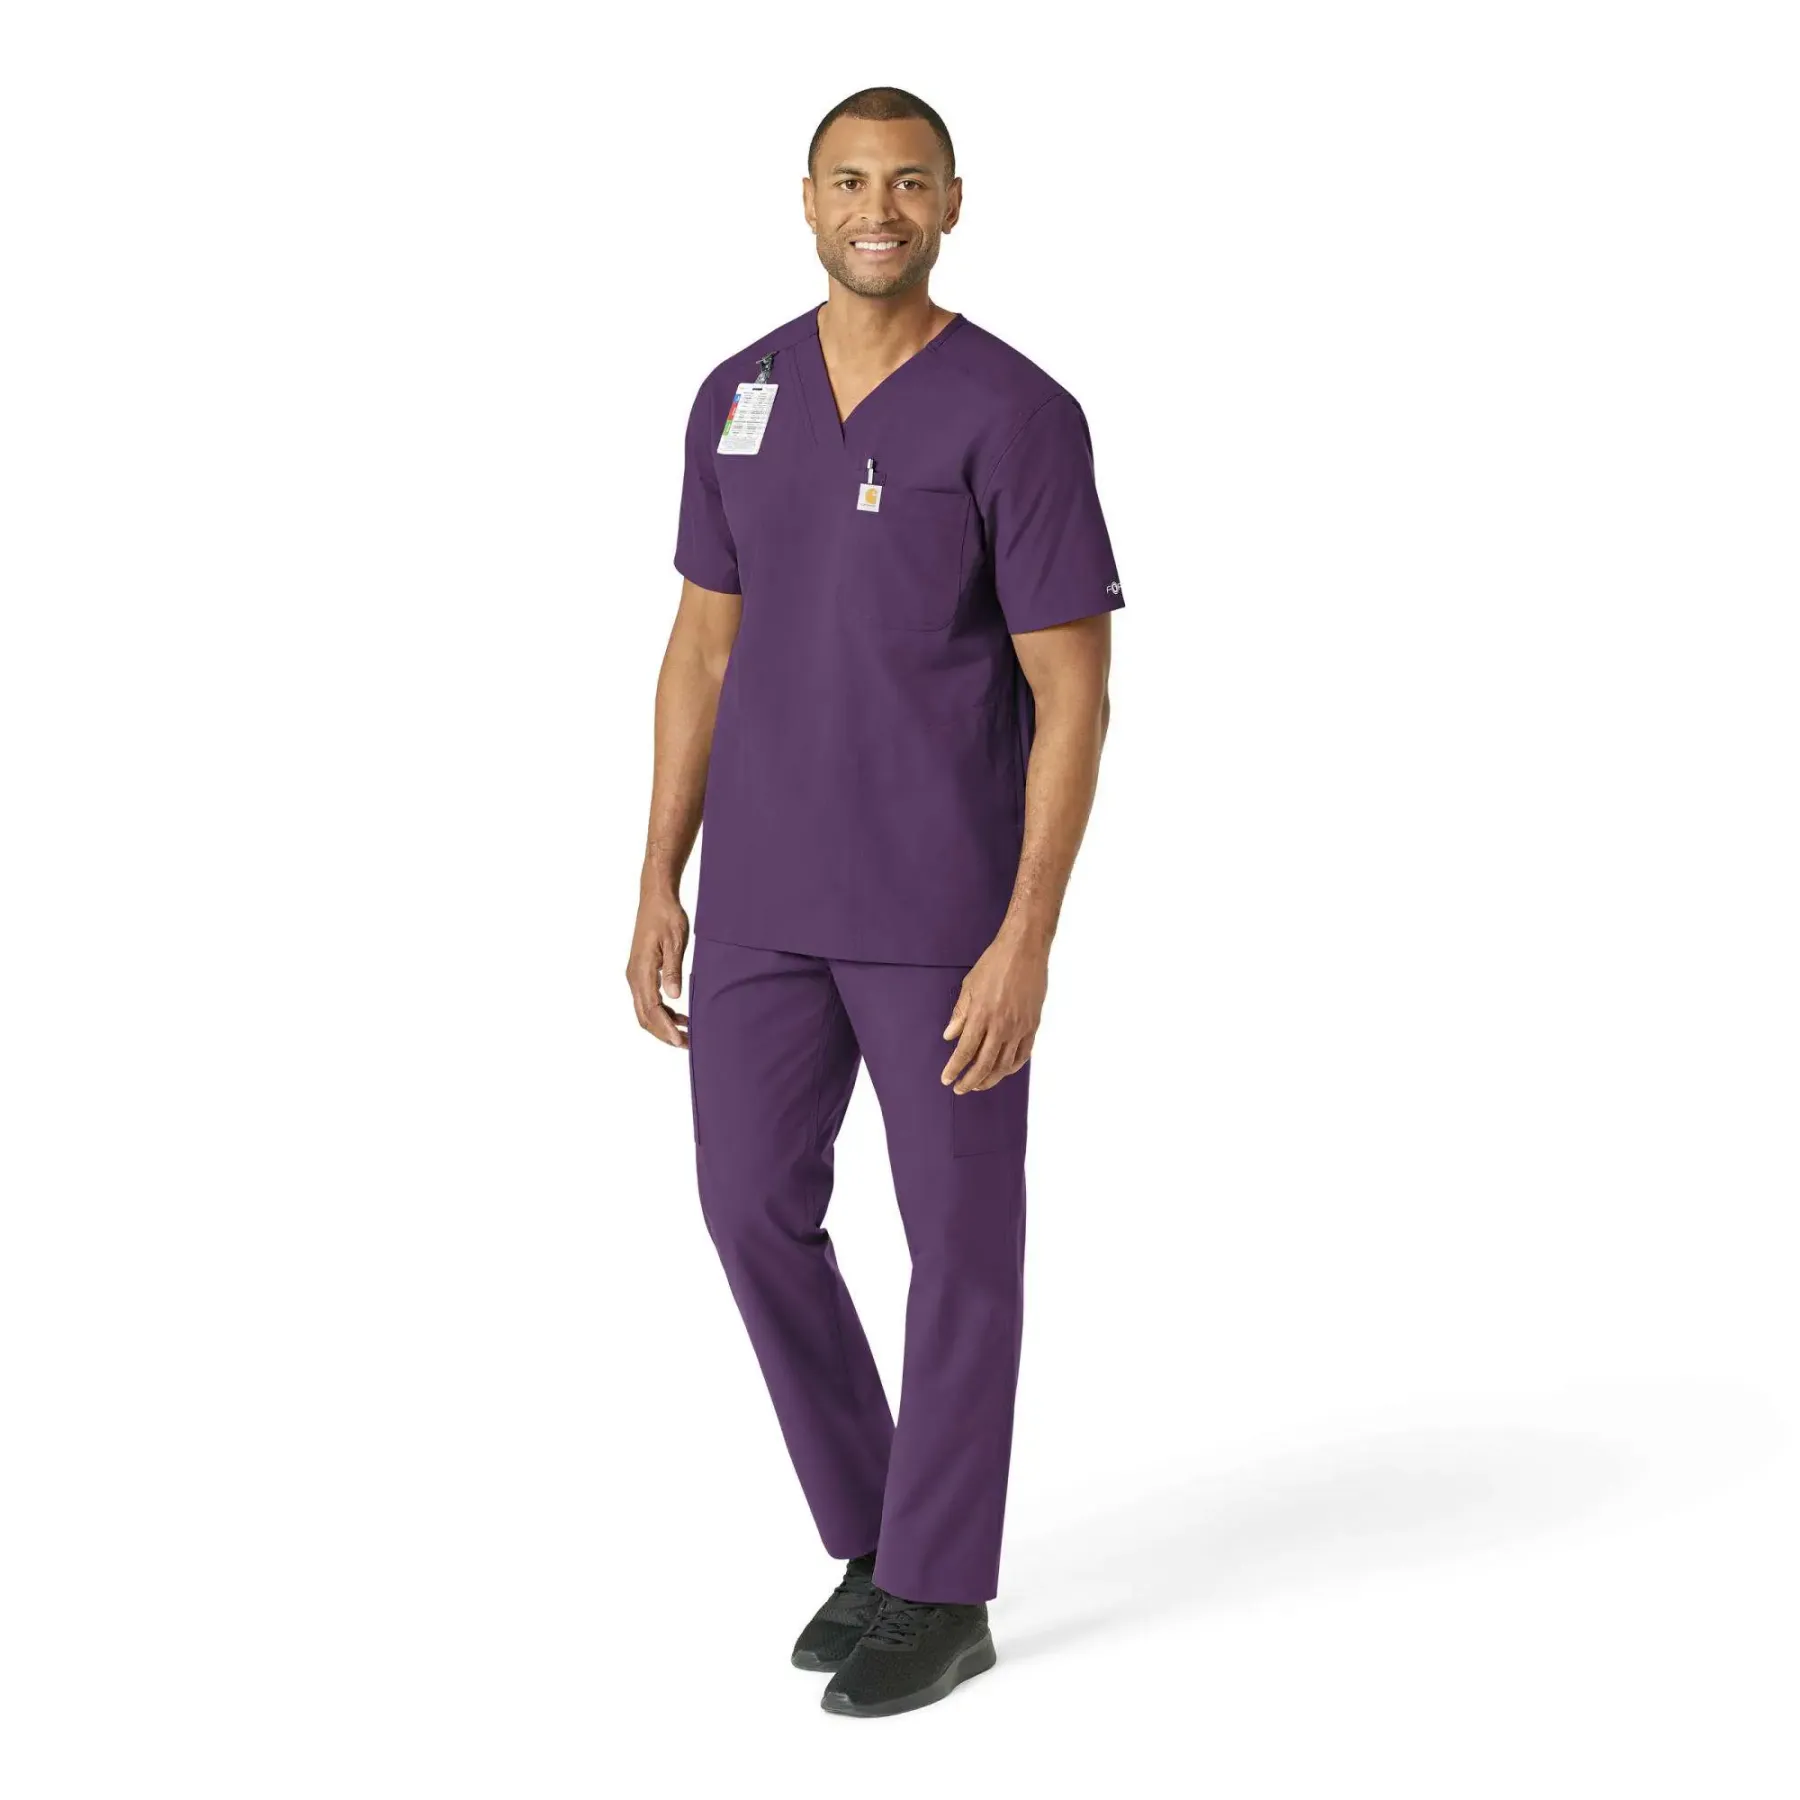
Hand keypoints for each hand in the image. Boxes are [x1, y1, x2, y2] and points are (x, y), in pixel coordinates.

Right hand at [626, 888, 689, 1046]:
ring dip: (663, 1024)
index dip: (666, 1028)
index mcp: (641, 970)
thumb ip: (673, 970)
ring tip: (686, 1034)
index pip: (652, 1009)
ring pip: (645, 1010)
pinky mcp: (641, 971)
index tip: (681, 1041)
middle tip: (686, 1045)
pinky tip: (680, 1015)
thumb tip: (674, 997)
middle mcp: (634, 976)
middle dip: (663, 1033)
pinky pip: (648, 999)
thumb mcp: (675, 942)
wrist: (655, 898)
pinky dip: (662, 1012)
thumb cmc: (666, 916)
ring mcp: (636, 974)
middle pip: (644, 1016)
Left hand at [940, 931, 1046, 1092]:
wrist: (1025, 950)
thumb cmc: (994, 964)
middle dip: (970, 1081)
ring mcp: (1019, 1028)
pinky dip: (1012, 1067)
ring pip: (1004, 1065)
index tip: (947, 1079)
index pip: (965, 1051)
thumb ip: (959, 1014)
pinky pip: (1023, 1054)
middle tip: (960, 1088)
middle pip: (984, 1064)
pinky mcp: (1033, 1025)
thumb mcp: (969, 986)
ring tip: (979, 1085)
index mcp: (981, 1016)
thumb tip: (949, 1036)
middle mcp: (1000, 1026)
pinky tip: (1003, 1071)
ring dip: (990, 1079)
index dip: (955, 1068)